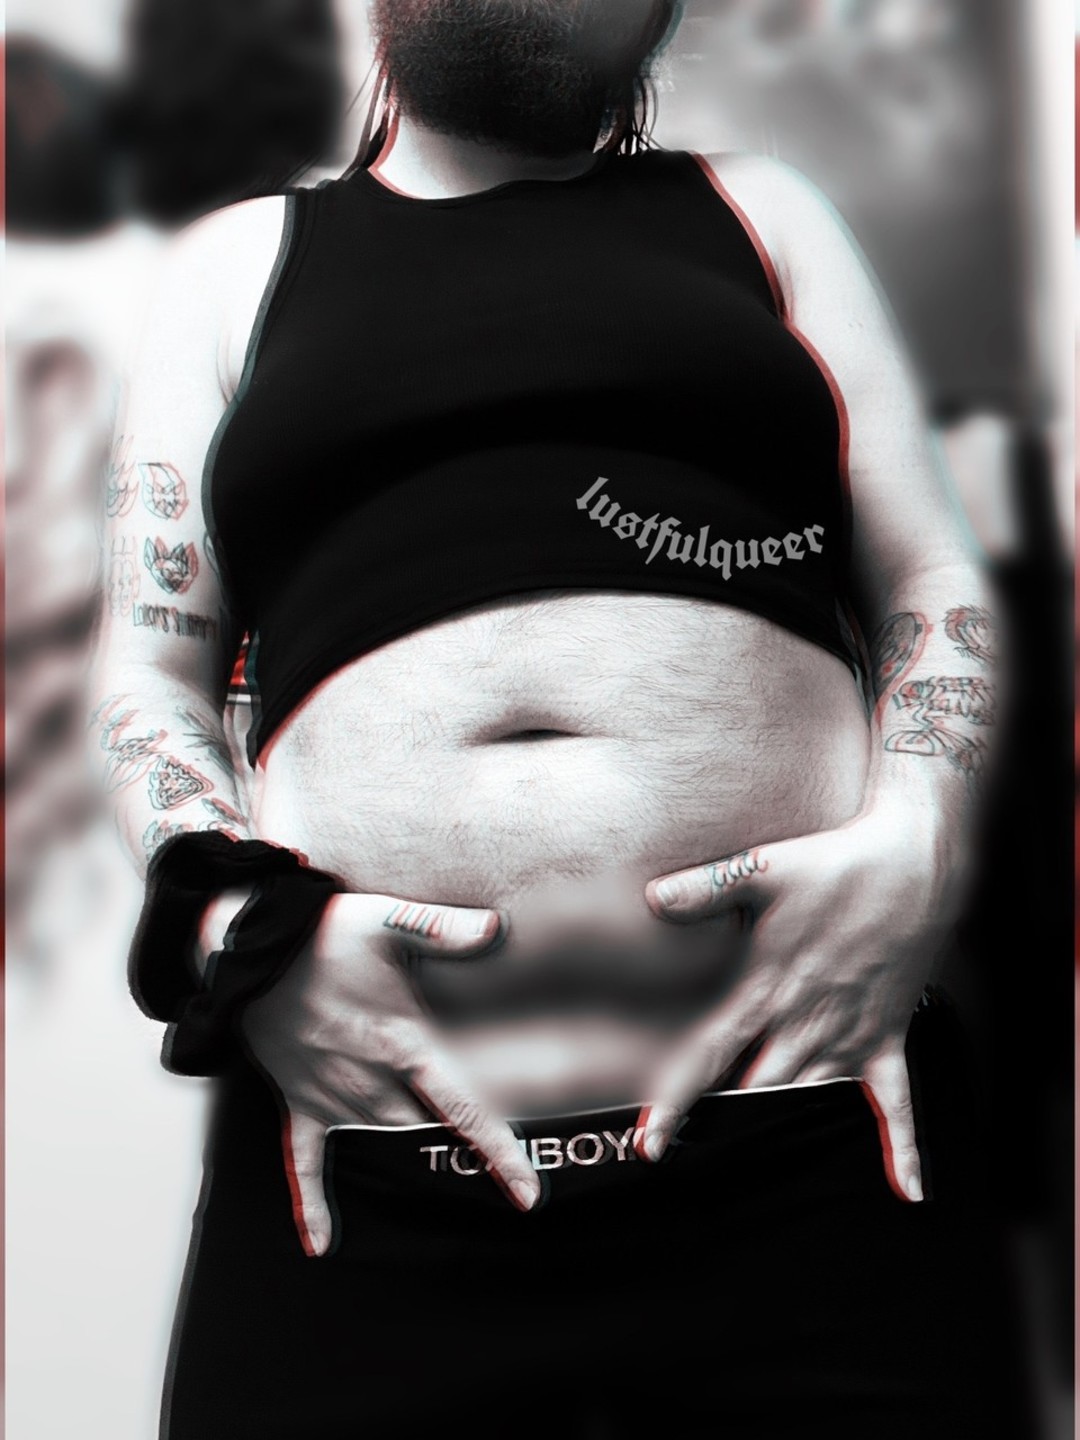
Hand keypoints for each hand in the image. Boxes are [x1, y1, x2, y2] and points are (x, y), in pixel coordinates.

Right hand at [238, 891, 540, 1255]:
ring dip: (406, 1167)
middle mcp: (368, 1079)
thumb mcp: (387, 920)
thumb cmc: (323, 933)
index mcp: (401, 1042)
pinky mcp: (297, 1100)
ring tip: (439, 1194)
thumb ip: (442, 929)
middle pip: (422, 1133)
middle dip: (456, 1160)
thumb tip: (497, 928)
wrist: (248, 951)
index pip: (461, 1108)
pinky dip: (312, 1203)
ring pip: (379, 1144)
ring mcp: (329, 1094)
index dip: (497, 1151)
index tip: (526, 1194)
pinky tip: (320, 1245)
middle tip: (494, 1190)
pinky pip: (303, 1161)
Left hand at [637, 811, 959, 1202]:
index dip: (676, 1102)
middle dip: (727, 1128)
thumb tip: (651, 898)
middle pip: (757, 1092)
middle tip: (696, 1169)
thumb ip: (702, 889)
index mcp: (768, 988)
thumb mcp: (759, 869)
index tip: (652, 1144)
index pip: (709, 1055)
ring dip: (788, 1134)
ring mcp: (852, 1034)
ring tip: (762, 1174)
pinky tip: (909, 1194)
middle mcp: (807, 1022)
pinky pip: (898, 1102)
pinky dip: (903, 1147)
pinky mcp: (890, 1035)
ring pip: (811, 1101)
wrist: (911, 863)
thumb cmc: (832, 866)